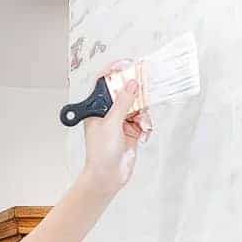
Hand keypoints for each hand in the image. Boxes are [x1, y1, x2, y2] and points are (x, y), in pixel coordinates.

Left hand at [82, 58, 152, 196]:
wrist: (108, 177)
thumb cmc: (101, 153)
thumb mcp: (112, 123)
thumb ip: (124, 102)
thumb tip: (132, 83)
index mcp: (96, 108)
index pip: (103, 82)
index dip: (114, 71)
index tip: (127, 64)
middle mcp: (108, 113)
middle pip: (124, 92)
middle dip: (136, 92)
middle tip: (145, 86)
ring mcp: (120, 122)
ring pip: (137, 106)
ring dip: (143, 114)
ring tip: (142, 125)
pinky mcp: (131, 132)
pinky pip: (143, 120)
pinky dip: (145, 126)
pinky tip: (143, 135)